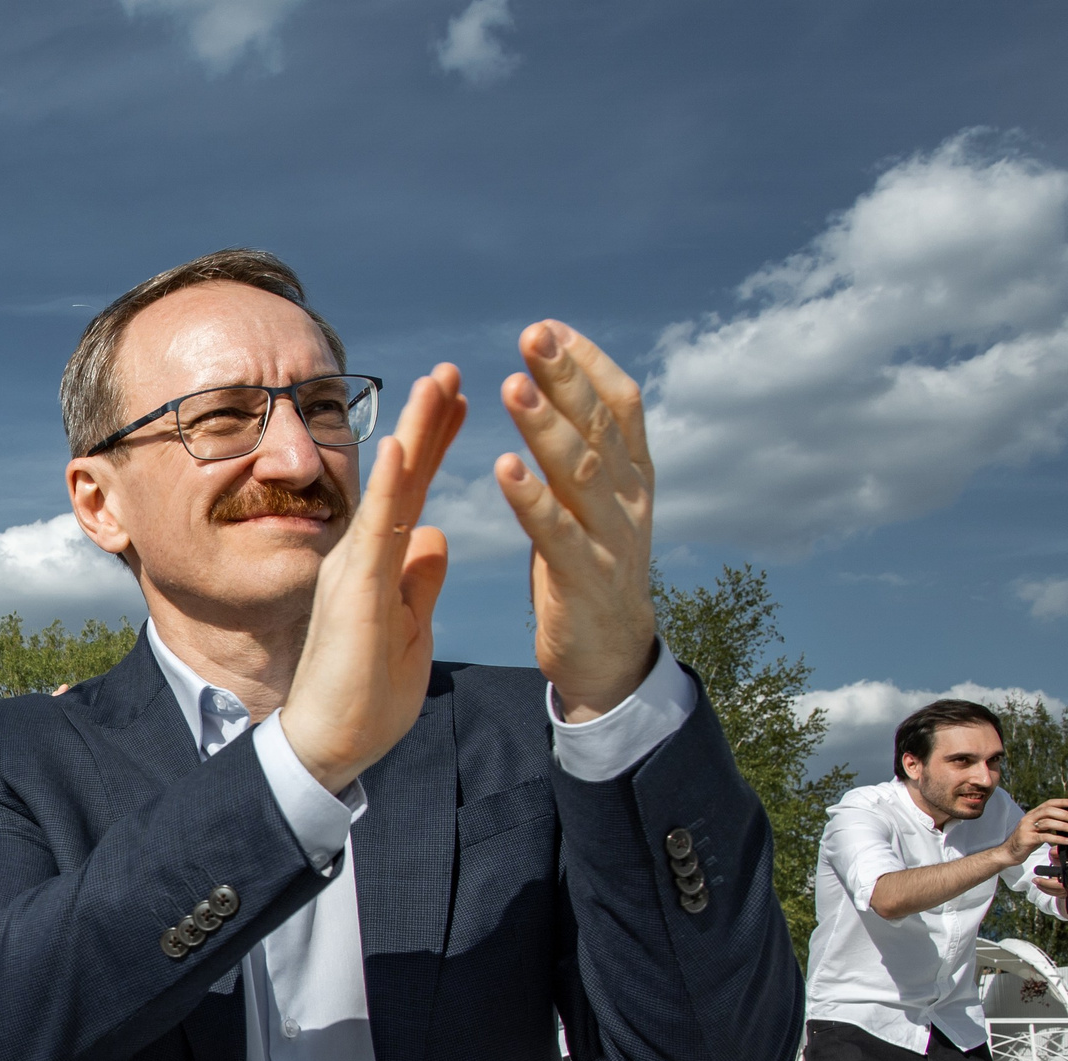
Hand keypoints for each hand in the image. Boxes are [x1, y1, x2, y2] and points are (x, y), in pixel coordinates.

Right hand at [276, 366, 467, 794]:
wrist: (329, 747)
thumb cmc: (365, 698)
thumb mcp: (409, 630)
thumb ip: (419, 581)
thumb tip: (436, 535)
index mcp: (381, 567)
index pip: (415, 493)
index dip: (438, 445)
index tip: (463, 400)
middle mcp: (363, 558)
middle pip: (403, 479)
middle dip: (430, 422)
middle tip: (453, 370)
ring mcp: (356, 571)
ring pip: (391, 491)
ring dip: (415, 434)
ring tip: (439, 382)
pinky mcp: (355, 592)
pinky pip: (376, 530)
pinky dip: (391, 485)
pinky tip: (406, 445)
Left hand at [498, 321, 658, 720]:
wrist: (610, 655)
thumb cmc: (589, 568)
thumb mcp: (592, 502)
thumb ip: (580, 452)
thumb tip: (557, 390)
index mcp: (633, 475)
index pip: (620, 405)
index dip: (589, 364)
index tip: (551, 328)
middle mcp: (630, 499)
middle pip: (600, 426)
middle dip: (567, 378)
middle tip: (533, 335)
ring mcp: (613, 539)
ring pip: (581, 472)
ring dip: (547, 426)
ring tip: (514, 385)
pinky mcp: (586, 580)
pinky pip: (557, 533)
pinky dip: (532, 499)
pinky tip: (504, 467)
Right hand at [1003, 799, 1067, 865]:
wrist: (1009, 852)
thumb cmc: (1028, 840)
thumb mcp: (1039, 829)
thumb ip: (1049, 822)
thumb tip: (1066, 819)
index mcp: (1033, 814)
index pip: (1049, 803)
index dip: (1062, 802)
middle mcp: (1029, 818)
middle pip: (1048, 810)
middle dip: (1064, 814)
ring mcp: (1027, 828)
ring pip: (1047, 823)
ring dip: (1063, 826)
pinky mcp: (1027, 839)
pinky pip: (1045, 837)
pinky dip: (1058, 839)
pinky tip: (1067, 841)